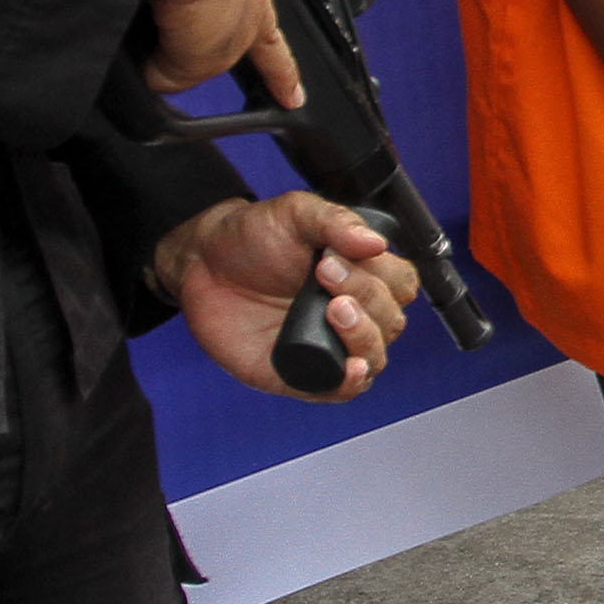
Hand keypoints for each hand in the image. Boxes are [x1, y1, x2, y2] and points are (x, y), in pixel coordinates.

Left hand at [158, 192, 417, 398]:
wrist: (202, 263)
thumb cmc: (252, 237)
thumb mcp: (295, 213)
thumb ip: (336, 221)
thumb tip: (375, 242)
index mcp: (361, 274)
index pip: (401, 284)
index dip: (382, 276)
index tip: (337, 258)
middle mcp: (353, 312)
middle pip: (391, 320)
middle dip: (366, 298)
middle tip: (323, 275)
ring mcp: (329, 345)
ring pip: (375, 356)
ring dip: (363, 337)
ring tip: (333, 310)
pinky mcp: (301, 373)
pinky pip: (341, 390)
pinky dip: (352, 383)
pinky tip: (350, 368)